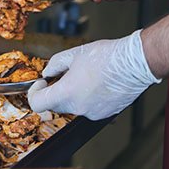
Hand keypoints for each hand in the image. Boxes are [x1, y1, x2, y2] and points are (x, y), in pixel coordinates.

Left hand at [28, 30, 160, 120]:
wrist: (134, 63)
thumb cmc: (108, 57)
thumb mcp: (74, 54)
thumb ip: (55, 64)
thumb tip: (48, 71)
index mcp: (67, 93)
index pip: (37, 104)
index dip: (35, 92)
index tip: (42, 83)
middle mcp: (78, 107)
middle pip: (55, 106)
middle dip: (55, 91)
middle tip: (63, 76)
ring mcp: (92, 113)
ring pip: (73, 107)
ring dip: (73, 95)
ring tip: (85, 77)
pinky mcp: (105, 114)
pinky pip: (89, 108)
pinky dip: (88, 99)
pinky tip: (96, 84)